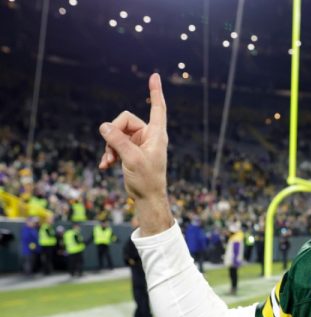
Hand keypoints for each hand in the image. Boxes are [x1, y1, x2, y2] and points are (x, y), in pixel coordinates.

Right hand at [98, 73, 172, 235]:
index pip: (157, 107)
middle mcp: (148, 135)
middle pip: (124, 120)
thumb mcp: (131, 158)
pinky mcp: (131, 150)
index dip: (155, 92)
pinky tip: (105, 165)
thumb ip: (118, 141)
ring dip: (109, 146)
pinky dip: (109, 153)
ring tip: (109, 161)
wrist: (147, 198)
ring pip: (116, 133)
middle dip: (113, 134)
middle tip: (111, 151)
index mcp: (156, 134)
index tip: (154, 75)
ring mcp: (139, 142)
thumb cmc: (146, 179)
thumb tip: (104, 125)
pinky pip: (115, 143)